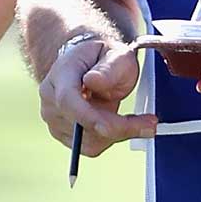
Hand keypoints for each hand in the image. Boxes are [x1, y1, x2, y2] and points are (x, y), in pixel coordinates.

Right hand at [40, 35, 156, 158]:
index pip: (67, 100)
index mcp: (61, 73)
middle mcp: (51, 98)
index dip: (87, 117)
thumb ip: (108, 68)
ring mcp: (54, 118)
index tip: (112, 128)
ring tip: (134, 119)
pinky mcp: (63, 134)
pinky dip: (110, 139)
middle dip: (118, 127)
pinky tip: (119, 123)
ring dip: (117, 133)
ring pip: (88, 140)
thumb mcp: (115, 54)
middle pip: (81, 124)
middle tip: (149, 123)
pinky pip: (90, 146)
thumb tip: (93, 81)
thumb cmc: (101, 58)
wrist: (87, 65)